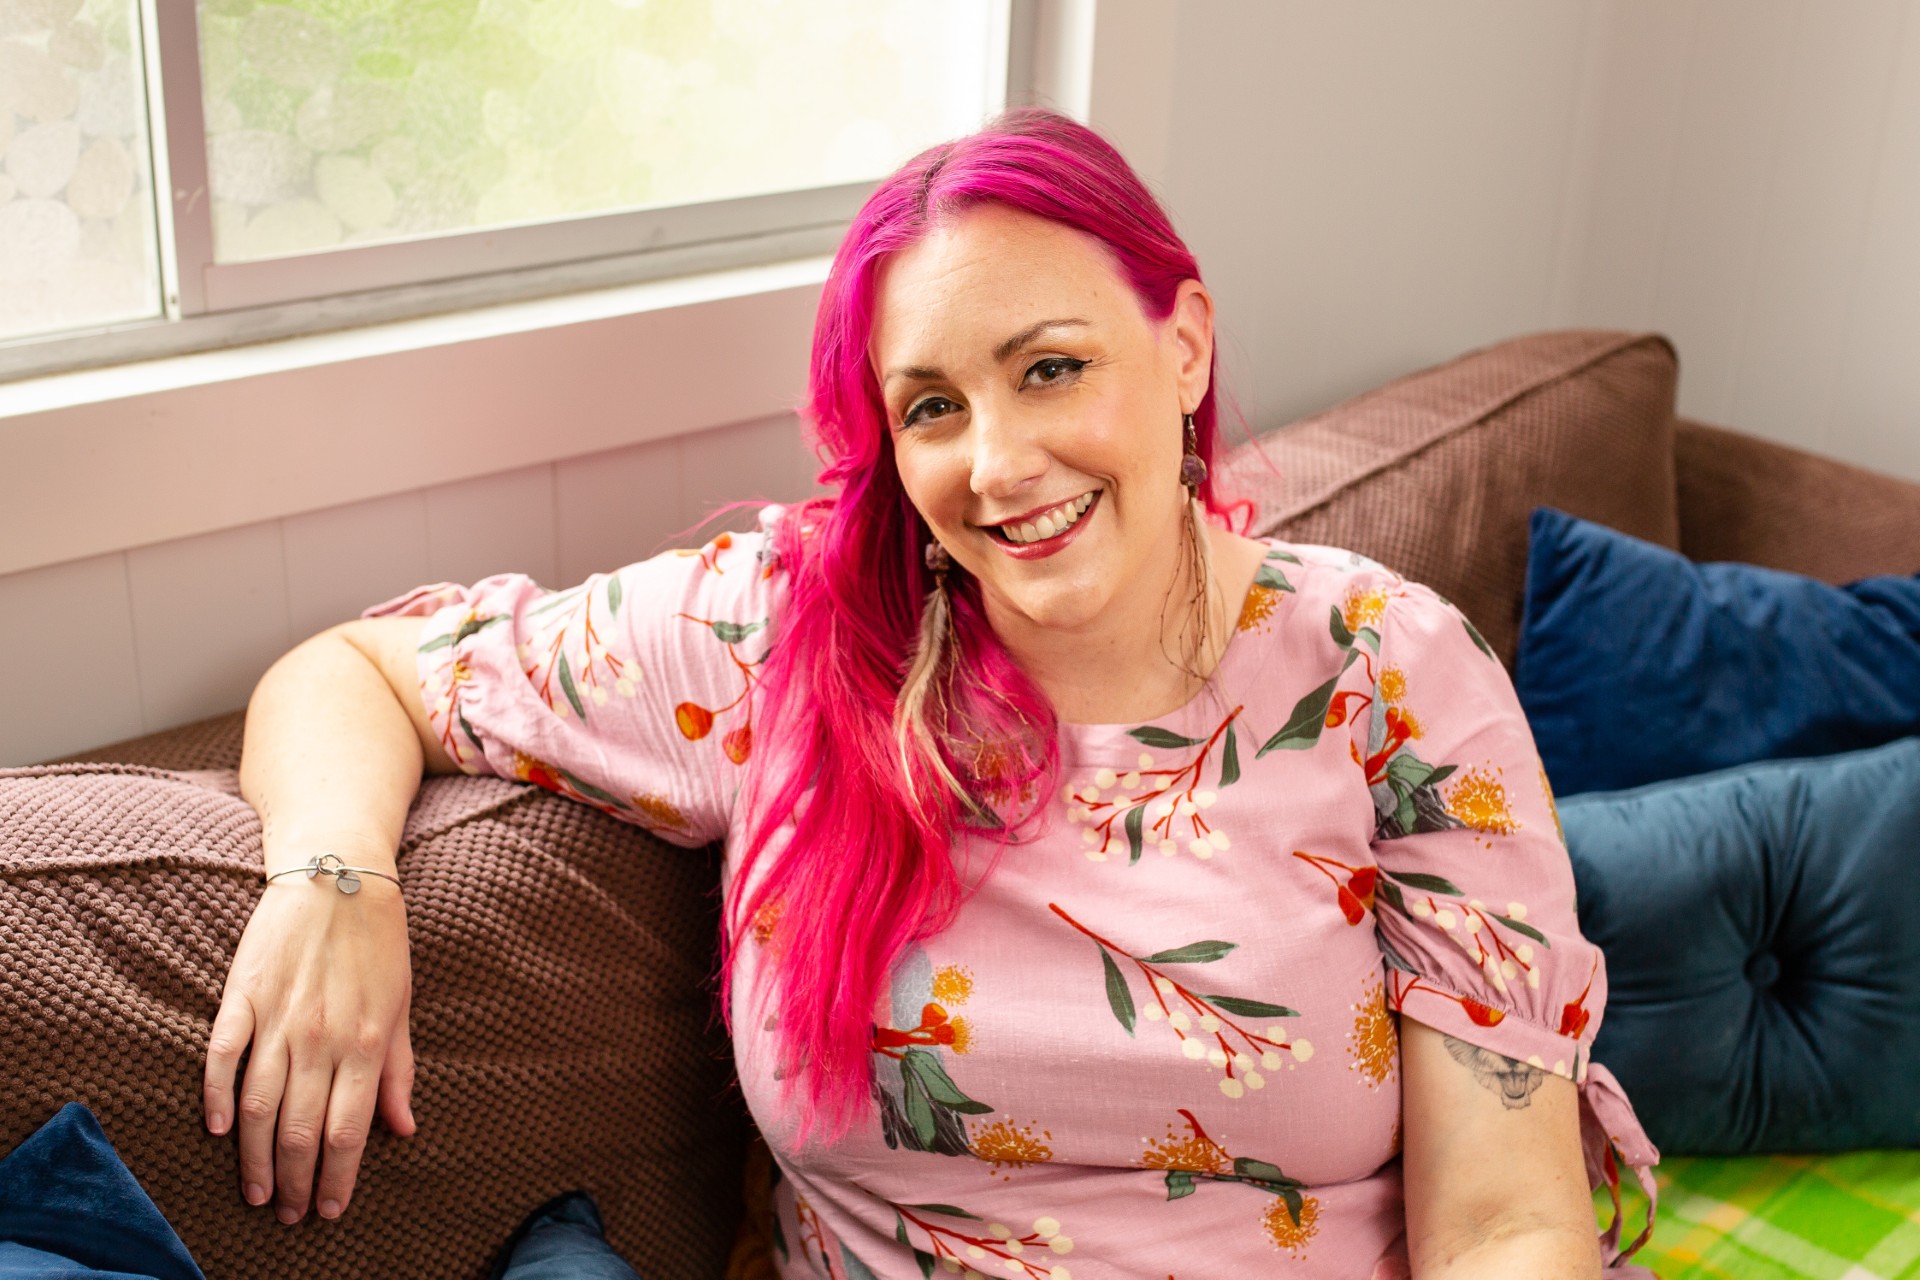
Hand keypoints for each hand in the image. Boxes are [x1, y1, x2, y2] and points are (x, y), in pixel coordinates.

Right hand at [203, 860, 415, 1222]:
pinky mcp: (242, 995)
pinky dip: (218, 1096)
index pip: (347, 1130)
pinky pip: (223, 1055)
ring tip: (257, 1193)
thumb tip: (403, 1129)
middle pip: (300, 1128)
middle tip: (286, 1214)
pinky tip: (220, 1130)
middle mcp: (321, 1037)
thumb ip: (397, 1070)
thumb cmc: (378, 946)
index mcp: (365, 1043)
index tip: (328, 1210)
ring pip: (260, 1104)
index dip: (337, 1177)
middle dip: (294, 1180)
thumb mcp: (400, 1007)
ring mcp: (279, 1017)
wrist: (338, 877)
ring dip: (256, 1156)